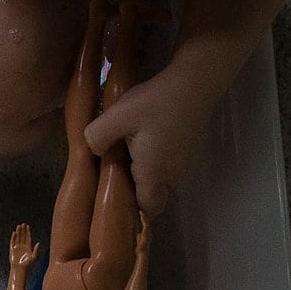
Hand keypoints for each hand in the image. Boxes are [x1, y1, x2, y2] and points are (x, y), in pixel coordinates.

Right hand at [9, 223, 38, 270]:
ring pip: (18, 237)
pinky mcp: (12, 248)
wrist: (19, 268)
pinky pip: (12, 241)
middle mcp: (22, 245)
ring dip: (18, 232)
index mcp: (28, 247)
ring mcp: (17, 247)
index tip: (28, 226)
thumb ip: (36, 250)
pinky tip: (14, 233)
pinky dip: (13, 237)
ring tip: (19, 226)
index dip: (28, 232)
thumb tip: (38, 243)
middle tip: (23, 224)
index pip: (28, 237)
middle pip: (23, 236)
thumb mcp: (33, 257)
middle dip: (23, 230)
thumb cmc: (27, 264)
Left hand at [83, 67, 212, 215]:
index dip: (132, 208)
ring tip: (128, 145)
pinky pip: (169, 163)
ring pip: (161, 177)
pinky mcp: (190, 149)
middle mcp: (174, 173)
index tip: (115, 195)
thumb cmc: (156, 101)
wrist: (195, 81)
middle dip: (134, 186)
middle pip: (153, 193)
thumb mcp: (116, 116)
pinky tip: (146, 134)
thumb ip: (97, 138)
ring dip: (145, 168)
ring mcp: (185, 162)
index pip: (147, 208)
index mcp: (155, 172)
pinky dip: (156, 156)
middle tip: (116, 165)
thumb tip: (95, 152)